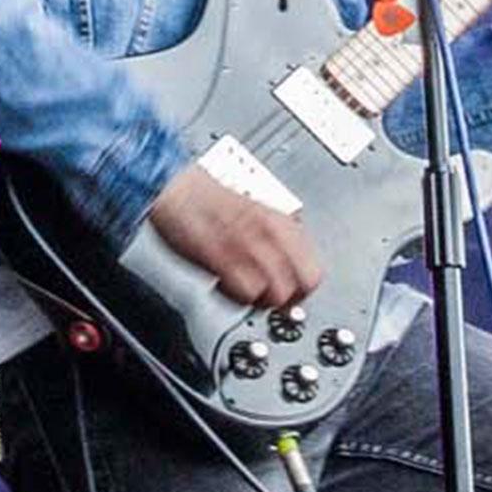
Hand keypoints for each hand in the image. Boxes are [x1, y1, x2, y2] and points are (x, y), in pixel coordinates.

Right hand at [148, 166, 322, 307]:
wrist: (176, 191)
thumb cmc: (209, 202)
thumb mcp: (257, 213)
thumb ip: (276, 239)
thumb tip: (287, 266)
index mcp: (283, 223)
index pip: (315, 269)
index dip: (302, 288)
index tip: (289, 294)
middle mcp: (273, 234)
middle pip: (305, 284)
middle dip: (289, 298)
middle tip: (270, 299)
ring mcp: (251, 246)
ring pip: (279, 294)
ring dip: (262, 300)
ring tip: (244, 290)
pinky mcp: (227, 258)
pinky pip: (248, 293)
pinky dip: (238, 296)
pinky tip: (226, 284)